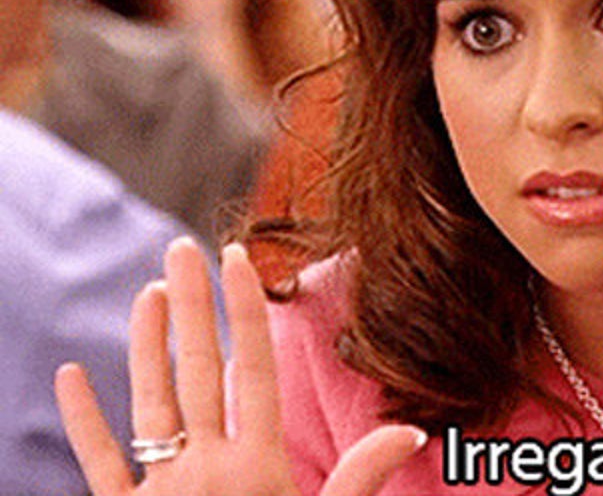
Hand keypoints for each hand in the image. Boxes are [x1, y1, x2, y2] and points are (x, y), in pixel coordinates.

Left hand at [55, 239, 426, 495]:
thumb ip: (360, 478)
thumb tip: (410, 430)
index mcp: (257, 464)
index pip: (252, 369)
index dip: (246, 311)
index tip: (237, 257)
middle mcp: (205, 466)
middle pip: (197, 370)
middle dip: (190, 306)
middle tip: (181, 249)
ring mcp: (161, 489)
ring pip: (149, 401)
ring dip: (145, 345)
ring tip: (146, 293)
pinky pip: (101, 462)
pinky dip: (84, 420)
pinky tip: (73, 376)